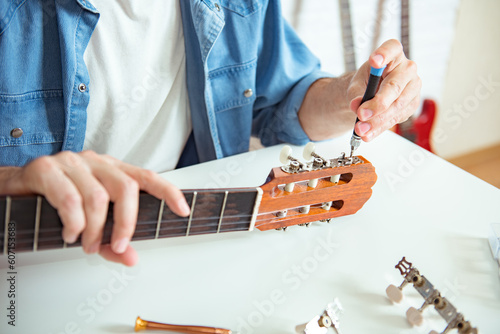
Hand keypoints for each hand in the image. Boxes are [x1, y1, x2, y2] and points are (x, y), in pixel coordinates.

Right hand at [0, 151, 189, 265]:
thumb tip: (130, 259)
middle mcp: (96, 162)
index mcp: (111, 170)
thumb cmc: (57, 202)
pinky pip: (69, 199)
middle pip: (126, 188)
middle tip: (117, 246)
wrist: (16, 190)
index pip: (147, 177)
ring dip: (95, 230)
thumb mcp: (90, 222)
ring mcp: (72, 163)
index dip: (168, 192)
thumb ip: (111, 240)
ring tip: (86, 244)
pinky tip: (70, 233)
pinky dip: (73, 223)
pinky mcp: (47, 169)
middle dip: (125, 223)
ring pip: (98, 197)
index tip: (183, 209)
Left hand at [347, 39, 421, 140]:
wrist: (373, 93)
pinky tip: (368, 133)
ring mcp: (413, 88)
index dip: (384, 53)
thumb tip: (356, 105)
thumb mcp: (356, 84)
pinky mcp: (411, 105)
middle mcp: (407, 69)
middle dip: (377, 104)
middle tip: (361, 114)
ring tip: (360, 129)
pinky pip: (396, 118)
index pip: (392, 48)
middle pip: (394, 86)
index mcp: (393, 54)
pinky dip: (380, 128)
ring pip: (397, 106)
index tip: (374, 61)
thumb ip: (355, 93)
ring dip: (377, 121)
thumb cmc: (367, 82)